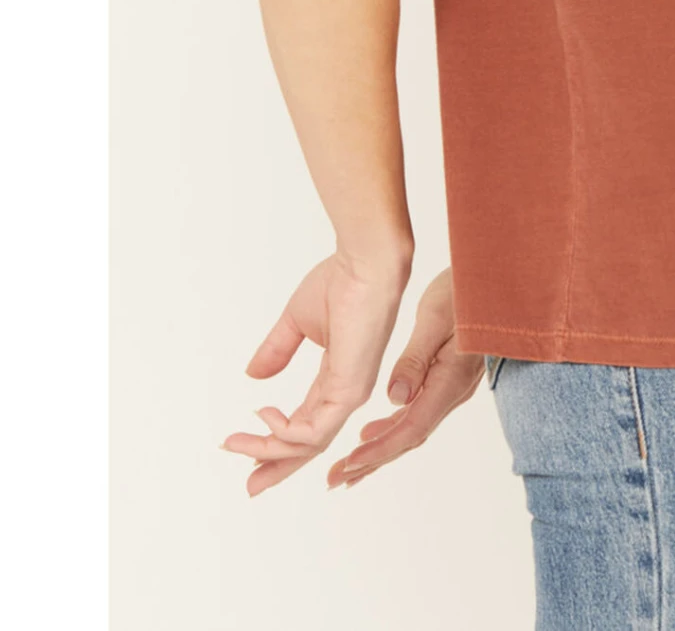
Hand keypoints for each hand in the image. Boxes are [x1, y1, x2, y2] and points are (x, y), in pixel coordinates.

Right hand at [221, 248, 410, 495]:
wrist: (365, 263)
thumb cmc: (340, 281)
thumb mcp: (296, 321)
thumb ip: (276, 351)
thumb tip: (252, 375)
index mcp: (335, 376)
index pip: (304, 421)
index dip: (275, 438)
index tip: (244, 449)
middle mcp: (345, 390)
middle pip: (307, 443)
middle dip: (275, 463)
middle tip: (248, 483)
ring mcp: (350, 392)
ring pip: (308, 442)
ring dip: (269, 447)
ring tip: (237, 442)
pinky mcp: (351, 389)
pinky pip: (316, 429)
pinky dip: (287, 432)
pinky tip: (265, 419)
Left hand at [325, 267, 486, 489]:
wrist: (499, 283)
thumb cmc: (467, 293)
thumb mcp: (435, 317)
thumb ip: (416, 358)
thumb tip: (396, 399)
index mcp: (450, 381)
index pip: (411, 428)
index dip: (379, 450)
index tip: (349, 465)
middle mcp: (452, 392)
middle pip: (408, 438)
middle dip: (371, 461)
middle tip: (334, 479)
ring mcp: (452, 388)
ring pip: (411, 429)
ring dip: (378, 450)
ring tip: (347, 466)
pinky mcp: (448, 380)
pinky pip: (417, 414)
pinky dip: (391, 429)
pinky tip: (371, 433)